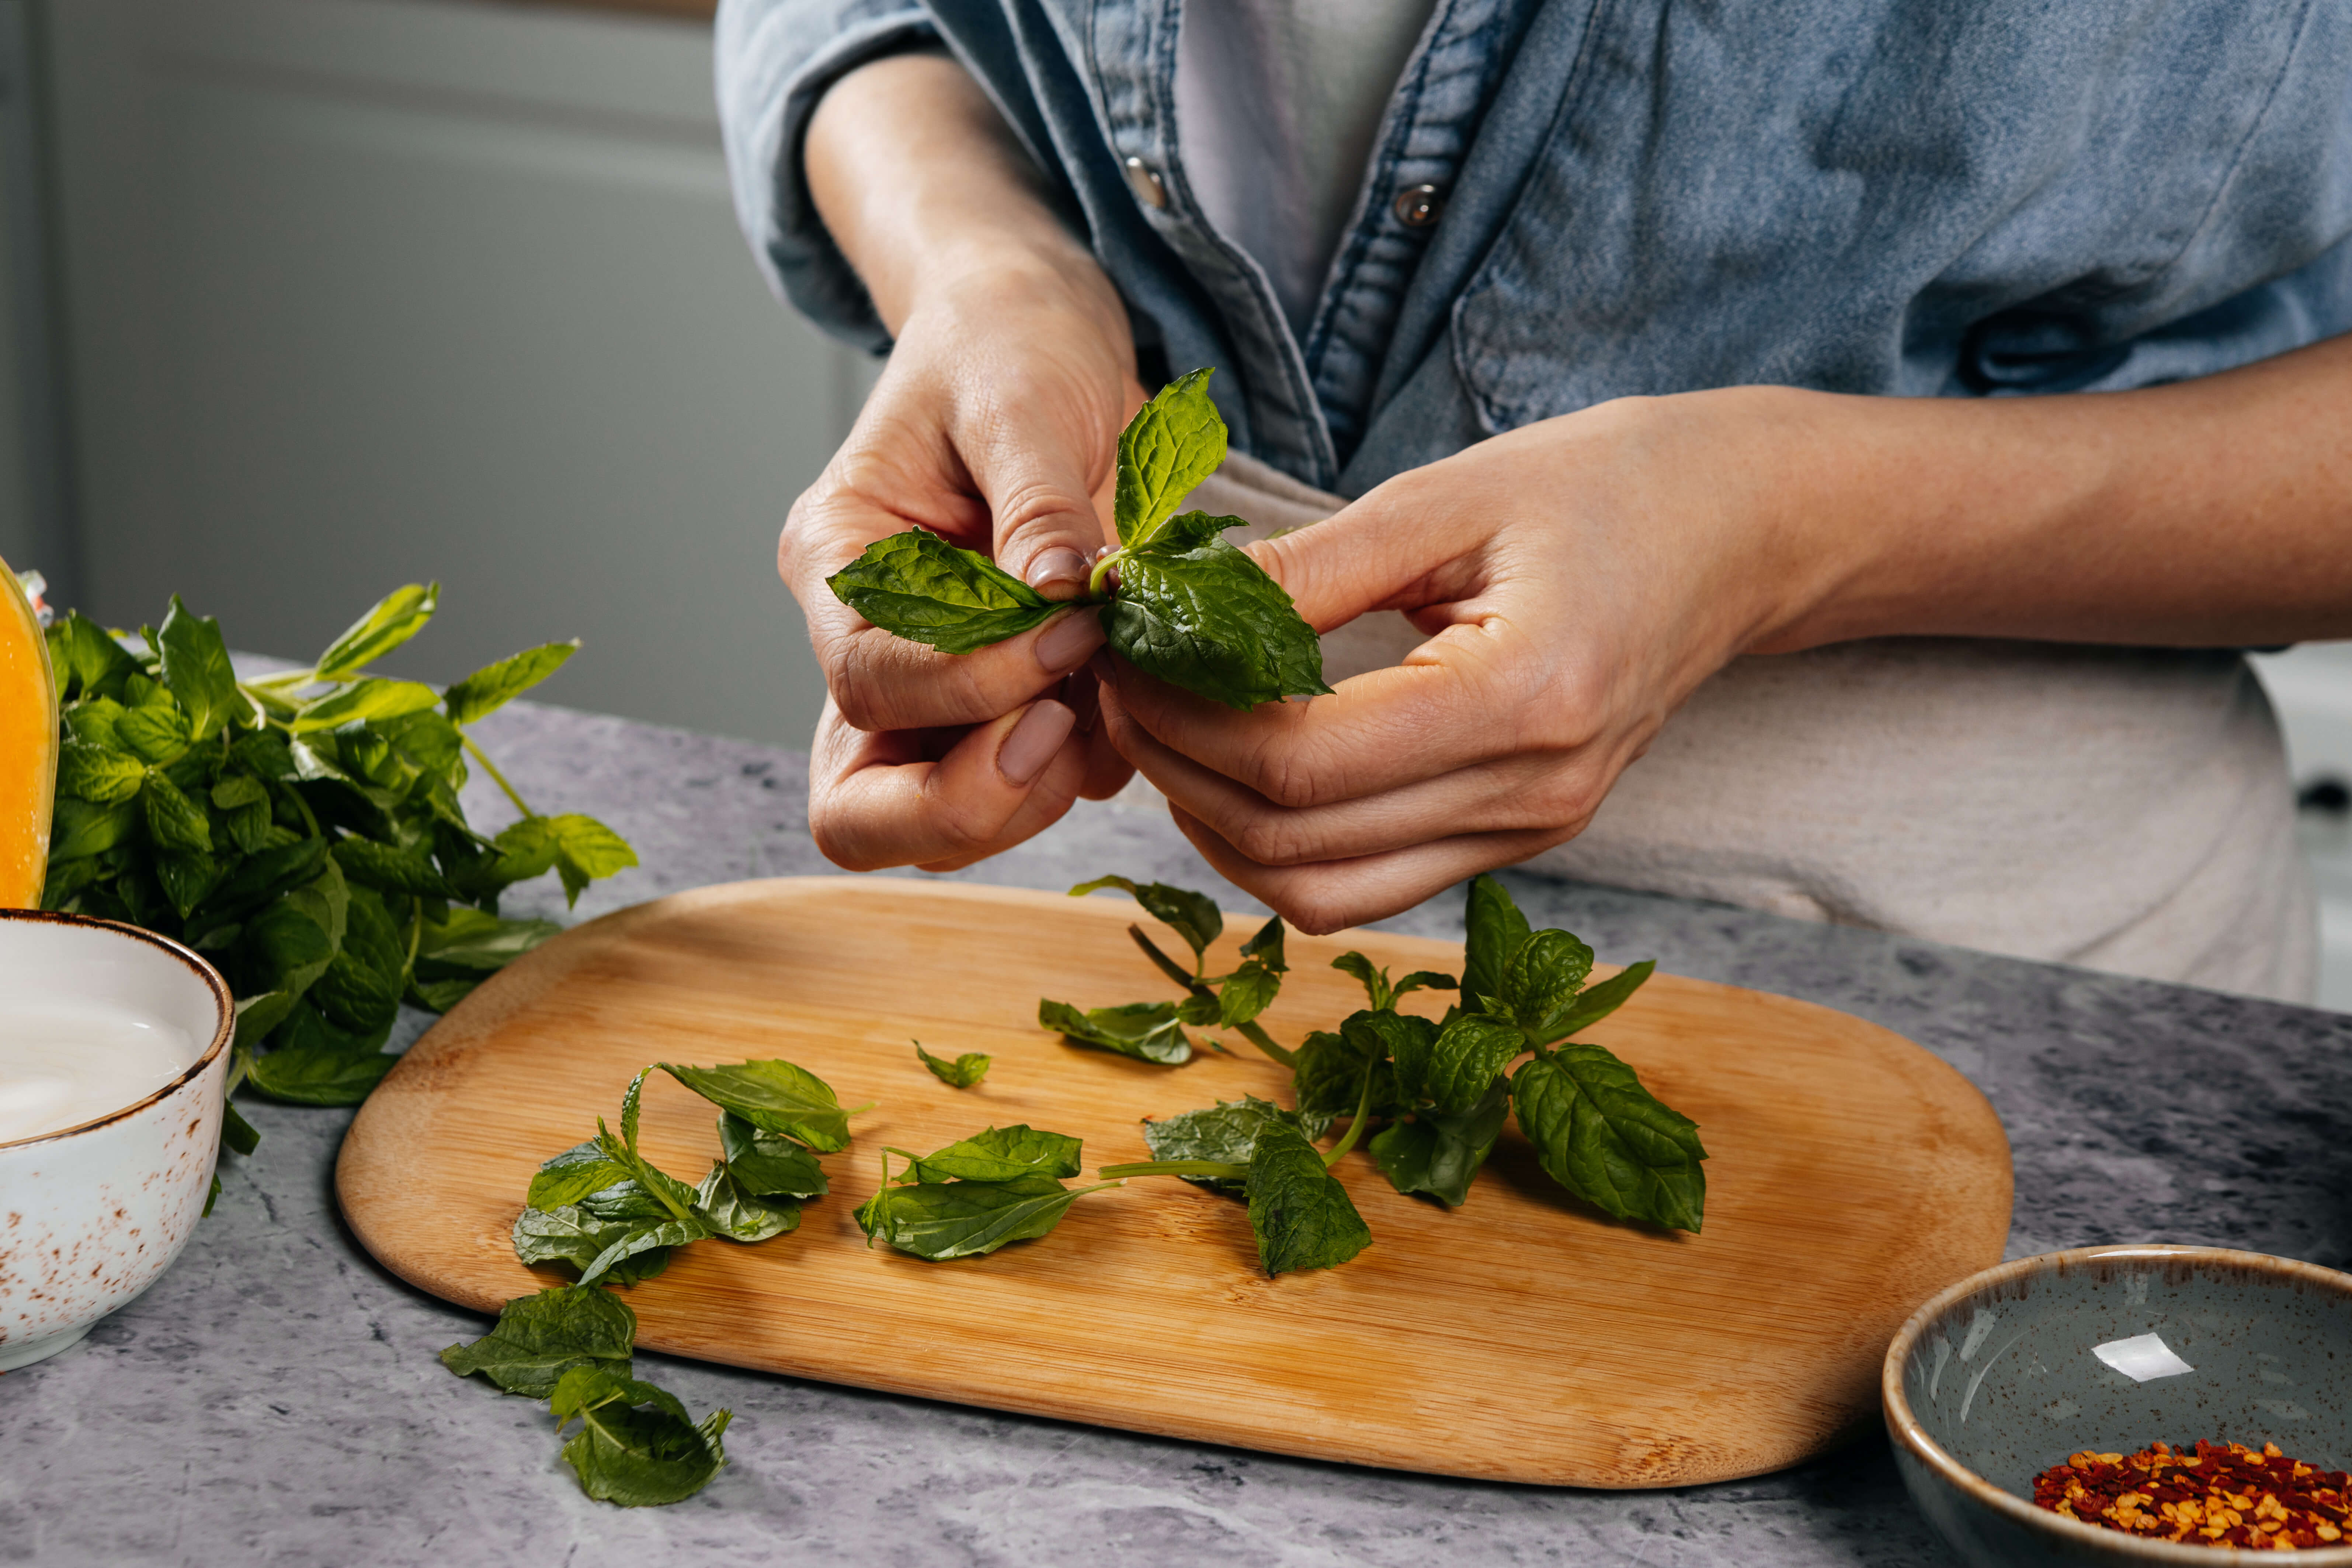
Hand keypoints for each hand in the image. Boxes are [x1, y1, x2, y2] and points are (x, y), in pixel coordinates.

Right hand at [783, 55, 1138, 869]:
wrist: (1044, 334)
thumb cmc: (1009, 345)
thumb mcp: (1021, 397)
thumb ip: (1036, 503)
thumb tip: (1055, 596)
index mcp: (837, 562)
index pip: (868, 681)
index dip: (970, 685)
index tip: (1071, 634)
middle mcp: (869, 645)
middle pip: (865, 808)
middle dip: (967, 803)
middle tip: (1066, 732)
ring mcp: (938, 689)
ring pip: (949, 823)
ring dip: (1042, 787)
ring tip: (1120, 689)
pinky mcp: (1010, 702)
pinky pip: (1038, 785)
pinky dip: (1093, 764)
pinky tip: (1140, 688)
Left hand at [1093, 392, 1823, 929]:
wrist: (1739, 534)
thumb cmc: (1609, 487)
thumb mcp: (1451, 496)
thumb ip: (1310, 566)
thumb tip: (1170, 607)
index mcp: (1526, 699)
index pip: (1303, 764)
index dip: (1185, 719)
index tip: (1123, 652)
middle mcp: (1533, 793)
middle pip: (1295, 844)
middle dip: (1179, 772)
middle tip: (1117, 686)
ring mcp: (1530, 831)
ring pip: (1320, 894)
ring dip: (1218, 826)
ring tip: (1164, 729)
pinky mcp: (1517, 836)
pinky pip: (1365, 883)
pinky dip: (1280, 841)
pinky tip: (1238, 763)